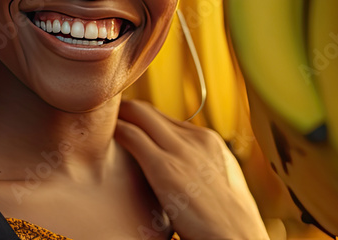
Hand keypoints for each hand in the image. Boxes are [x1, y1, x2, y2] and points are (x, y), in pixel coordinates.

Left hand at [114, 99, 269, 239]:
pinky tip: (104, 134)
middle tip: (105, 115)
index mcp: (210, 142)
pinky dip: (116, 130)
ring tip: (98, 120)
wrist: (239, 239)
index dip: (142, 120)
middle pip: (151, 112)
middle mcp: (196, 139)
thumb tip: (180, 170)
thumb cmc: (228, 224)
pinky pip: (133, 136)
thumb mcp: (219, 185)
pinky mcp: (166, 168)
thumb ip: (198, 168)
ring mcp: (182, 151)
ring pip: (140, 115)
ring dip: (118, 115)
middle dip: (126, 111)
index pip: (166, 120)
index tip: (125, 121)